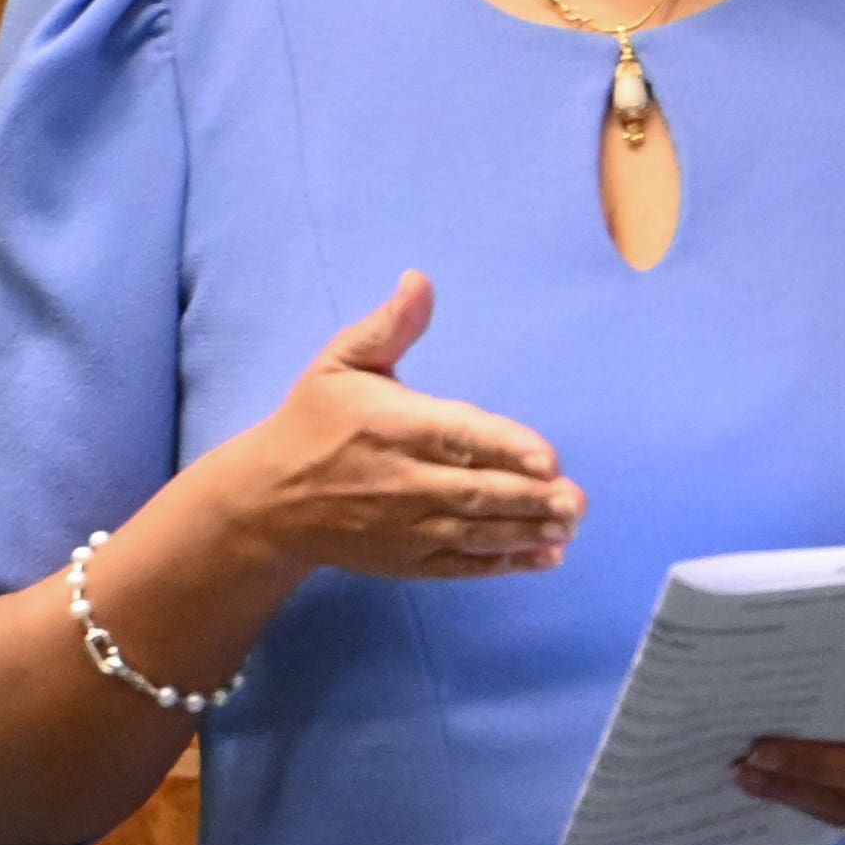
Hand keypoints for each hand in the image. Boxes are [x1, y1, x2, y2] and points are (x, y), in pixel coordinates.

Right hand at [221, 275, 573, 587]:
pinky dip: (505, 563)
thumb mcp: (340, 363)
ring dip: (527, 529)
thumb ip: (389, 326)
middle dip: (530, 497)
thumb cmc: (312, 422)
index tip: (547, 457)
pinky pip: (463, 565)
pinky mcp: (407, 560)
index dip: (505, 447)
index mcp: (392, 426)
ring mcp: (406, 527)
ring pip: (476, 531)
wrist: (268, 503)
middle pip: (475, 491)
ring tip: (570, 522)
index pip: (457, 437)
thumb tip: (419, 279)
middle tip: (576, 498)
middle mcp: (402, 481)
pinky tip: (546, 555)